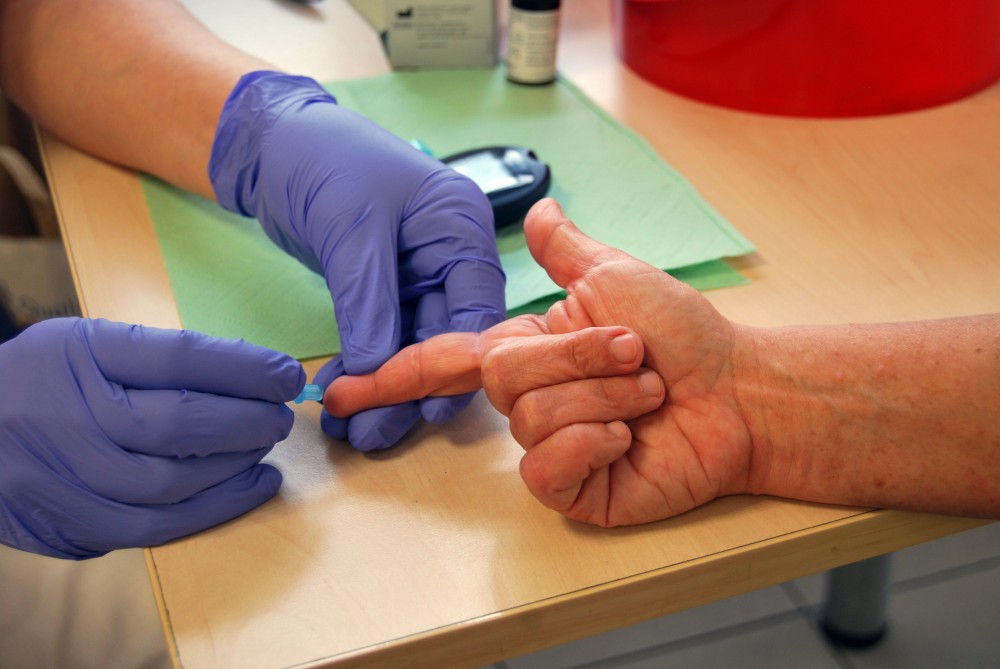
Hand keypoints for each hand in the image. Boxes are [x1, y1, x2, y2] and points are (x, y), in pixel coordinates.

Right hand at [0, 318, 303, 558]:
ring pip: (171, 482)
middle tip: (280, 417)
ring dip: (234, 468)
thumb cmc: (46, 381)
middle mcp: (67, 413)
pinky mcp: (61, 523)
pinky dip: (211, 510)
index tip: (287, 375)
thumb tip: (254, 376)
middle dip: (247, 422)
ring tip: (263, 450)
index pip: (177, 358)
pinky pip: (150, 528)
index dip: (245, 368)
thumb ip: (159, 359)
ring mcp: (60, 473)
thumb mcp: (88, 346)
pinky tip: (248, 489)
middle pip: (179, 422)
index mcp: (80, 354)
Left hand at [209, 72, 505, 450]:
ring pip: (411, 348)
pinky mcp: (386, 290)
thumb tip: (378, 374)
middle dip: (408, 389)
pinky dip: (361, 371)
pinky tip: (340, 401)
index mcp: (460, 227)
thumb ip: (369, 303)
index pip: (477, 308)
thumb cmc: (322, 159)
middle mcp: (449, 255)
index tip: (425, 408)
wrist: (271, 143)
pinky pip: (381, 340)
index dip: (455, 363)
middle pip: (444, 337)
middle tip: (372, 433)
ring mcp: (419, 275)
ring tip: (350, 430)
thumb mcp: (350, 229)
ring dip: (382, 390)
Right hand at [325, 199, 754, 525]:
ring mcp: (551, 448)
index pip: (441, 364)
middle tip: (635, 356)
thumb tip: (541, 210)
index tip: (336, 392)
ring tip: (647, 396)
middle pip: (501, 377)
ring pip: (532, 417)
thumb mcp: (618, 277)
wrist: (739, 391)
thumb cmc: (686, 336)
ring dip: (605, 397)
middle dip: (579, 357)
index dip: (389, 377)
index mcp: (528, 352)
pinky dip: (594, 442)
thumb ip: (568, 252)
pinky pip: (547, 467)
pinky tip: (627, 440)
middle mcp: (531, 401)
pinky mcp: (574, 488)